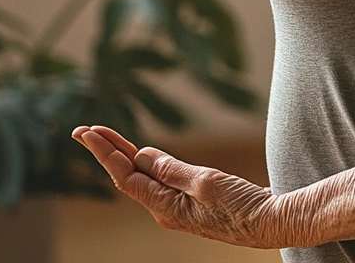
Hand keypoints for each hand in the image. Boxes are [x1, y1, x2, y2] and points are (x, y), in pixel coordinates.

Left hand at [71, 125, 291, 248]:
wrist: (269, 224)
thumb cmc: (240, 206)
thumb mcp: (205, 181)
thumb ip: (172, 169)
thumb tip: (142, 155)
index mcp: (164, 206)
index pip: (125, 176)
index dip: (105, 152)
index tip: (88, 132)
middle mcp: (166, 209)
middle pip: (128, 177)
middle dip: (108, 152)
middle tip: (86, 130)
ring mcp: (179, 207)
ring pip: (143, 179)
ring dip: (124, 156)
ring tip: (106, 138)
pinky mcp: (193, 202)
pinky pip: (161, 181)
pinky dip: (147, 165)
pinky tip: (145, 158)